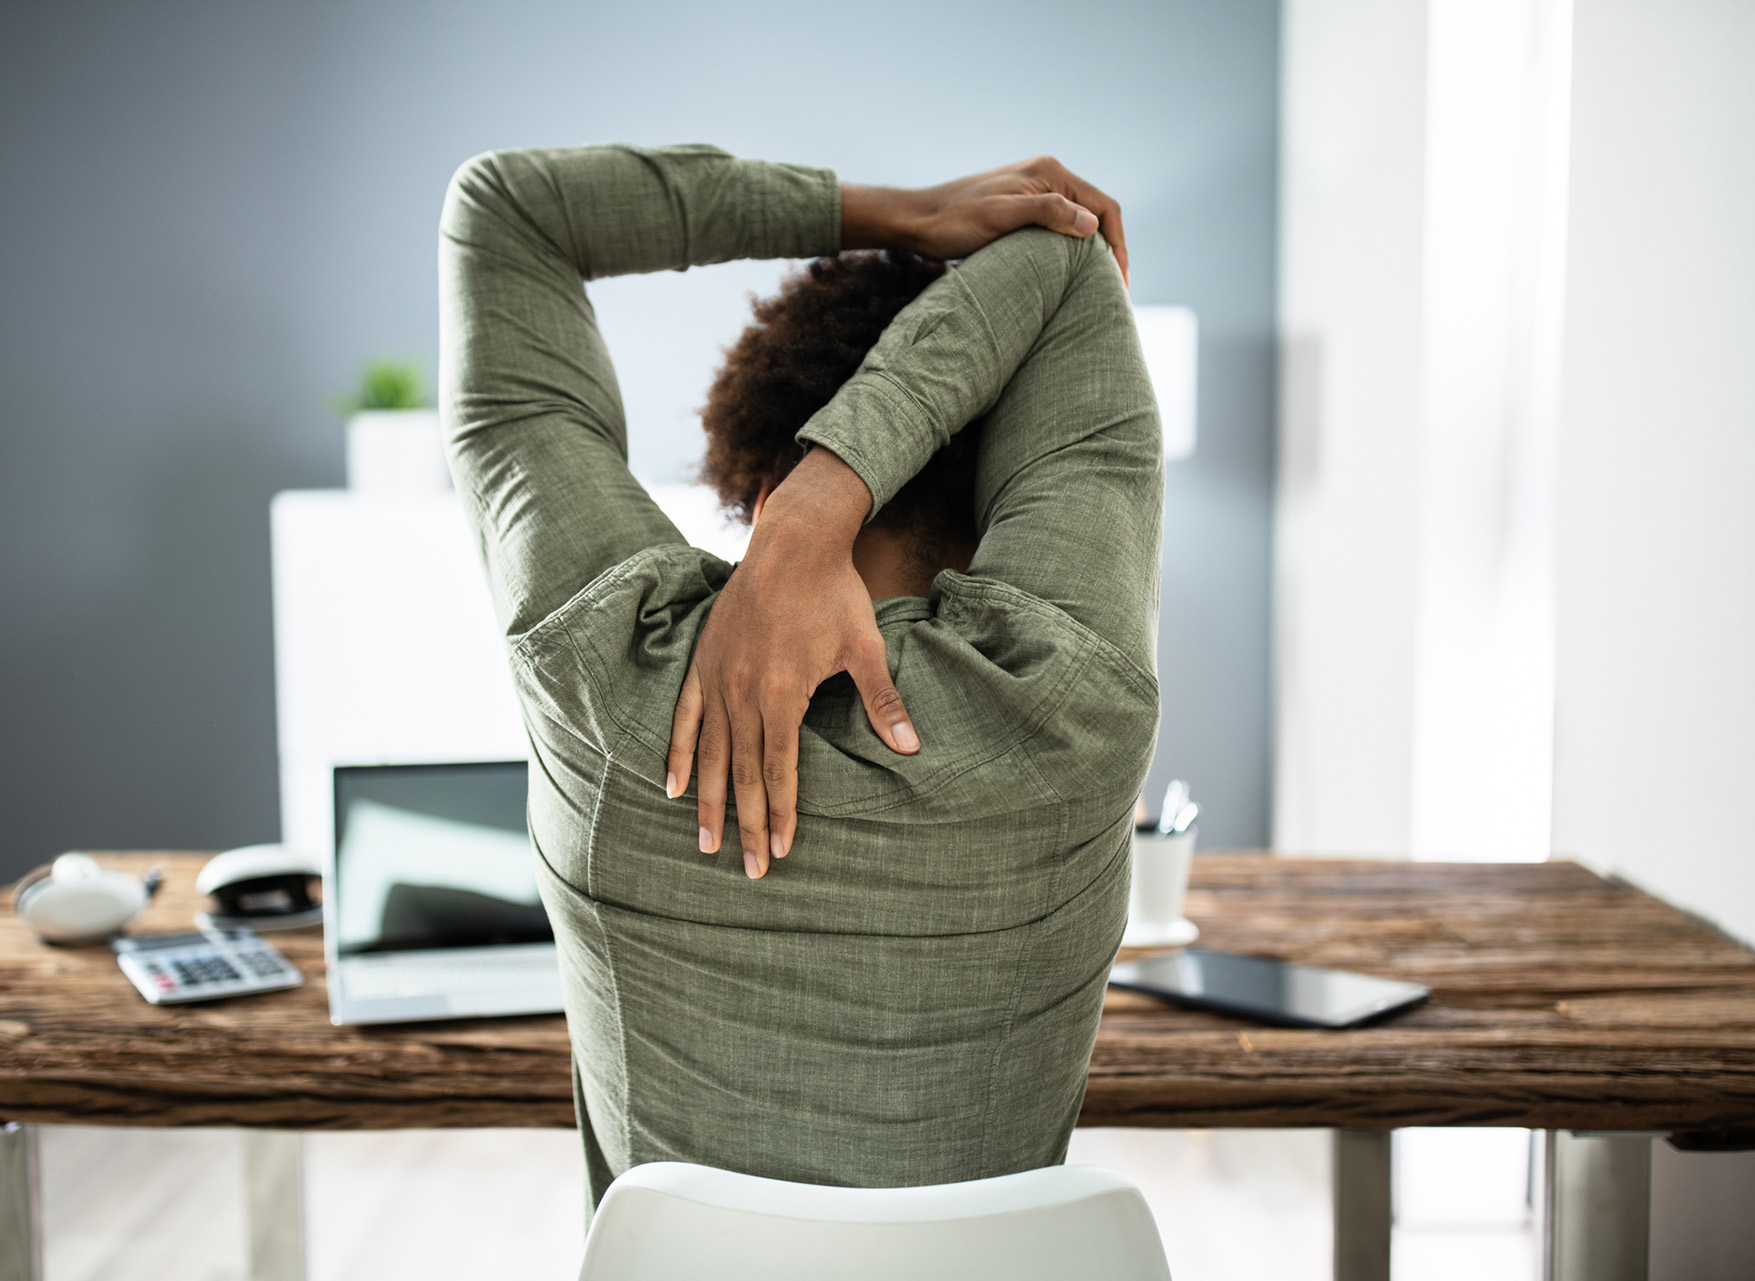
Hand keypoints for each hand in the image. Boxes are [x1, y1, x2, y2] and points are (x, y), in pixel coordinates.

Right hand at [665, 449, 918, 878]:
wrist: (792, 543)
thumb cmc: (834, 594)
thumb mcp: (864, 647)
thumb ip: (882, 700)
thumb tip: (910, 747)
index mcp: (782, 694)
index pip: (778, 769)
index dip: (780, 813)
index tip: (782, 851)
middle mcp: (742, 693)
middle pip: (742, 773)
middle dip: (745, 825)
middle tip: (748, 871)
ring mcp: (717, 678)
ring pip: (709, 754)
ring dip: (707, 802)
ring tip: (704, 844)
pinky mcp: (703, 662)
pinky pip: (684, 718)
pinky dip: (678, 754)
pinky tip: (671, 787)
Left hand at [842, 156, 1128, 284]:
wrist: (917, 221)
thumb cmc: (954, 221)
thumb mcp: (1001, 217)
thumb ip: (1046, 213)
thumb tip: (1091, 226)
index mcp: (1050, 172)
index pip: (1104, 206)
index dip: (1118, 244)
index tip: (1120, 282)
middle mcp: (1047, 176)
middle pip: (1096, 213)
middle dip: (1111, 250)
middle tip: (1115, 291)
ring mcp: (1035, 191)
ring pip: (1079, 222)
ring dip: (1093, 251)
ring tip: (1098, 287)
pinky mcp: (1022, 207)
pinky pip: (1060, 227)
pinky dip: (1072, 250)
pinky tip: (1071, 274)